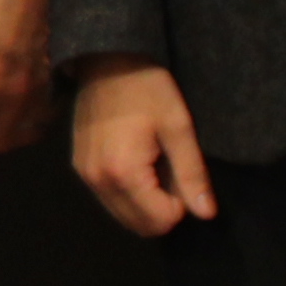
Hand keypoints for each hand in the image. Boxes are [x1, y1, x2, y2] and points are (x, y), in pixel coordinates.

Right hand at [67, 61, 212, 238]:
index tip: (181, 170)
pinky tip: (134, 160)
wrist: (107, 60)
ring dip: (144, 201)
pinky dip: (128, 192)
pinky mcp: (79, 168)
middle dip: (161, 207)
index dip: (180, 203)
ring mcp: (85, 176)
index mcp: (124, 173)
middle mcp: (98, 182)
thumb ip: (192, 174)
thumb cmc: (148, 88)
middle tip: (168, 168)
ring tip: (152, 162)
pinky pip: (109, 199)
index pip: (160, 220)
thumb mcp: (179, 128)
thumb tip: (206, 215)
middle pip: (140, 225)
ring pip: (123, 216)